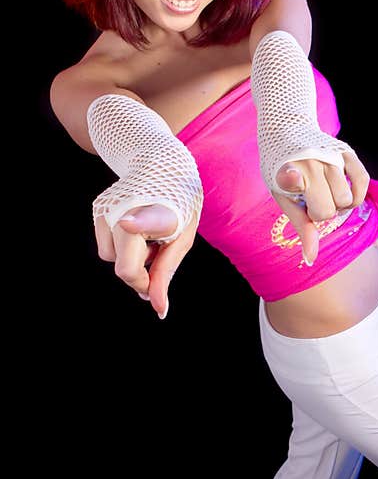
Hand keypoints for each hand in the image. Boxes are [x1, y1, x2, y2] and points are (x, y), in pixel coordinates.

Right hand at [93, 204, 197, 318]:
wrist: (161, 169)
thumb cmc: (178, 209)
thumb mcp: (181, 242)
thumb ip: (165, 275)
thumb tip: (158, 310)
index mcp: (159, 213)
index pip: (145, 220)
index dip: (138, 224)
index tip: (128, 224)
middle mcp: (127, 210)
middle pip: (125, 269)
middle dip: (142, 275)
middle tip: (159, 254)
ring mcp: (107, 209)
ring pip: (111, 259)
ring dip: (130, 258)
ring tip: (148, 236)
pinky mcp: (96, 209)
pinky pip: (105, 246)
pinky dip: (120, 246)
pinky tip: (134, 229)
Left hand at [272, 150, 368, 264]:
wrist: (287, 130)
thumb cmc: (283, 171)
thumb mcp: (283, 197)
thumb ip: (300, 225)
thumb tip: (311, 259)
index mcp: (286, 171)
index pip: (292, 177)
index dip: (292, 180)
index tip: (292, 177)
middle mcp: (310, 161)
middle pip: (327, 209)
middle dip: (322, 212)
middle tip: (312, 201)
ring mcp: (330, 156)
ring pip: (346, 199)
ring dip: (339, 204)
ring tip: (327, 194)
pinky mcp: (347, 152)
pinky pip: (363, 182)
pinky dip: (357, 195)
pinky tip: (345, 195)